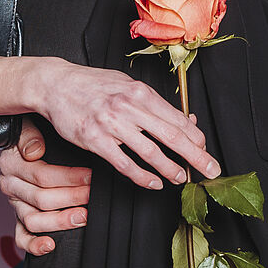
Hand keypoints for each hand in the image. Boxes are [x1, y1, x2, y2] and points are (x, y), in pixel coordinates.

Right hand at [2, 119, 92, 255]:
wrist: (19, 144)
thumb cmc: (32, 136)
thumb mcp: (29, 127)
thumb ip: (31, 136)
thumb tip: (35, 151)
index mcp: (11, 165)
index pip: (42, 175)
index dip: (69, 177)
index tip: (91, 176)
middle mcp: (11, 186)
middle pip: (42, 199)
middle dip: (72, 197)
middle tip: (92, 196)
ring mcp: (15, 205)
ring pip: (34, 220)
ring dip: (60, 221)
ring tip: (82, 216)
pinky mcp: (19, 219)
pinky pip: (22, 237)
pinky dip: (34, 245)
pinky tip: (50, 245)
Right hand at [29, 57, 220, 190]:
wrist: (56, 84)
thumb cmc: (93, 85)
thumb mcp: (126, 85)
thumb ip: (152, 103)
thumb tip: (182, 119)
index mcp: (141, 92)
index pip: (178, 119)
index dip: (196, 138)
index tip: (205, 150)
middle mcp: (129, 106)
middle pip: (172, 137)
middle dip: (196, 156)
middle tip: (211, 170)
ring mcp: (112, 124)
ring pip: (151, 153)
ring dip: (171, 169)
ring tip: (181, 179)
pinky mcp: (95, 140)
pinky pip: (125, 164)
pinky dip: (143, 177)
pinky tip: (153, 183)